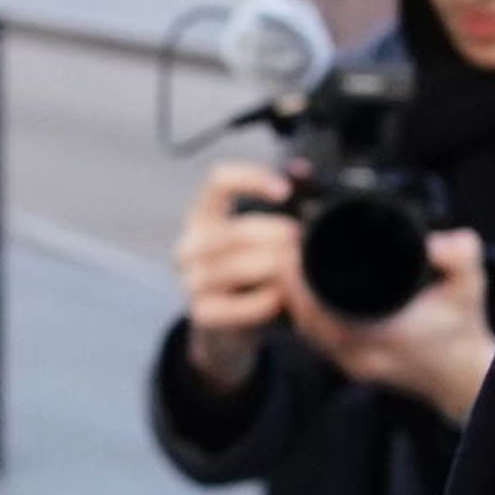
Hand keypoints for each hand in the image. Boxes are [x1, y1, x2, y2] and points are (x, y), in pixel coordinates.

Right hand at [173, 162, 299, 390]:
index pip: (218, 181)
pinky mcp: (201, 313)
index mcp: (205, 215)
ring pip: (233, 268)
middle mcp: (190, 245)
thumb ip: (286, 200)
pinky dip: (262, 302)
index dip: (251, 179)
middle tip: (304, 241)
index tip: (285, 192)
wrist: (235, 325)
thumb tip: (301, 169)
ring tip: (296, 270)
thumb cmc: (256, 270)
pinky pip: (234, 306)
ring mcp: (190, 281)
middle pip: (234, 230)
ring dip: (272, 269)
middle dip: (277, 235)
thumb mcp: (267, 233)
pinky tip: (280, 298)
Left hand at [284, 228, 494, 424]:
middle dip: (292, 285)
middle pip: (306, 320)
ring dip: (297, 302)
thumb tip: (434, 242)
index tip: (297, 249)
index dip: (302, 280)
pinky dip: (308, 317)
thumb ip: (460, 255)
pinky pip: (317, 341)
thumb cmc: (465, 331)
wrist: (465, 377)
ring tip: (295, 268)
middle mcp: (363, 354)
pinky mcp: (353, 367)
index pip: (324, 307)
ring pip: (307, 332)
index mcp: (385, 334)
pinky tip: (309, 296)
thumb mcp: (471, 286)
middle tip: (290, 251)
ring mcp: (355, 364)